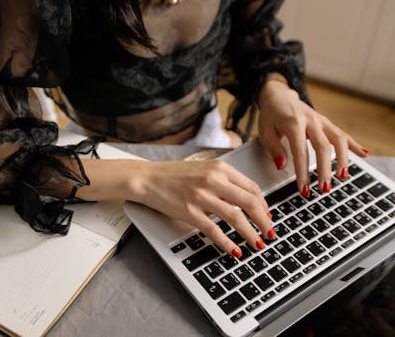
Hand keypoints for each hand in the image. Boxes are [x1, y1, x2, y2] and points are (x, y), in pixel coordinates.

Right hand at [131, 160, 274, 256]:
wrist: (148, 178)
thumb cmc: (174, 175)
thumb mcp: (203, 169)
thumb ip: (224, 181)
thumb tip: (244, 202)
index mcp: (219, 168)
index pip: (252, 188)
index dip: (264, 205)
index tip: (268, 216)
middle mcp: (213, 180)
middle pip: (249, 203)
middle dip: (264, 221)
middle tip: (270, 232)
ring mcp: (201, 196)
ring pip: (236, 218)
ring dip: (251, 234)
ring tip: (257, 243)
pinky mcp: (189, 212)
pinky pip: (214, 231)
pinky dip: (228, 243)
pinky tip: (234, 250)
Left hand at [257, 76, 368, 195]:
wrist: (279, 96)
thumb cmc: (271, 116)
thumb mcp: (265, 131)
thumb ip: (274, 149)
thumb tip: (282, 166)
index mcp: (293, 123)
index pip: (300, 152)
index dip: (303, 173)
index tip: (304, 189)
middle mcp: (310, 121)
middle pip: (323, 147)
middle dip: (325, 170)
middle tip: (325, 189)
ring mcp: (321, 121)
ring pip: (338, 139)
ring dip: (343, 159)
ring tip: (342, 177)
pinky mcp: (327, 122)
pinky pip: (343, 133)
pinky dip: (354, 144)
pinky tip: (364, 154)